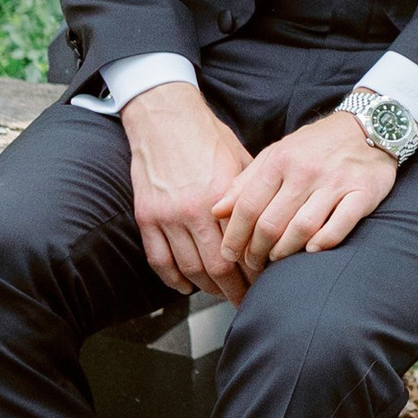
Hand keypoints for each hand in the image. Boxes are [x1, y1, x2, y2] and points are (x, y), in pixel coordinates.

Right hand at [121, 83, 255, 304]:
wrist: (165, 117)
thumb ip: (251, 196)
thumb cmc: (207, 136)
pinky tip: (186, 287)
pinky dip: (172, 280)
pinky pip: (159, 260)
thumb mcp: (240, 161)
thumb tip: (271, 223)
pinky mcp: (146, 217)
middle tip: (246, 300)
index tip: (263, 284)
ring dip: (207, 288)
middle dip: (233, 290)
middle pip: (216, 269)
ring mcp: (166, 217)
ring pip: (189, 269)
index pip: (241, 251)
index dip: (253, 273)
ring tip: (221, 294)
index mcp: (221, 198)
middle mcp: (193, 211)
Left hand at [214, 108, 397, 278]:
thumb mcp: (277, 154)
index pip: (248, 205)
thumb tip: (217, 211)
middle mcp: (306, 171)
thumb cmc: (316, 146)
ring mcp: (336, 183)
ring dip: (285, 251)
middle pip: (272, 222)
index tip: (229, 254)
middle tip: (253, 263)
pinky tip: (311, 251)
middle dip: (257, 250)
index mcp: (281, 159)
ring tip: (277, 259)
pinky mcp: (363, 193)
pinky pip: (339, 226)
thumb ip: (246, 182)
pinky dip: (323, 243)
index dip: (235, 235)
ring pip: (302, 228)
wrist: (368, 127)